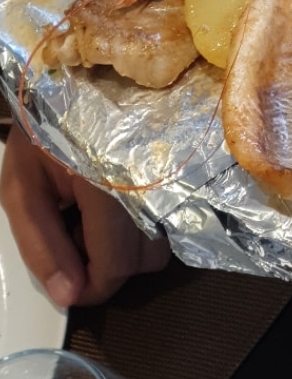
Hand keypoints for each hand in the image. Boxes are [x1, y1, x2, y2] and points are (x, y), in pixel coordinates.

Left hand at [0, 123, 169, 307]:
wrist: (75, 82)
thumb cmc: (44, 130)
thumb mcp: (22, 187)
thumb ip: (41, 245)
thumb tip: (69, 296)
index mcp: (106, 182)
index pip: (116, 264)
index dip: (92, 286)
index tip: (72, 283)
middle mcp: (150, 178)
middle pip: (144, 261)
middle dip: (106, 263)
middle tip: (76, 232)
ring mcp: (173, 174)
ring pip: (161, 246)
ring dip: (127, 247)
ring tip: (96, 217)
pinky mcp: (183, 173)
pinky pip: (170, 224)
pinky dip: (142, 229)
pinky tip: (117, 208)